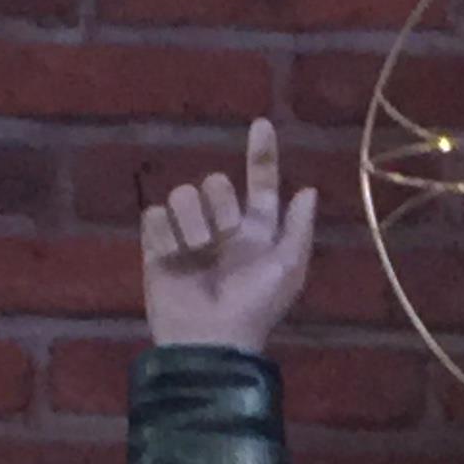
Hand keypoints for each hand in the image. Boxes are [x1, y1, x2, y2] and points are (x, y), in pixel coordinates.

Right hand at [141, 118, 317, 353]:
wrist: (209, 339)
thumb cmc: (254, 308)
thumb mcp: (287, 269)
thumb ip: (298, 228)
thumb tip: (309, 190)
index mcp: (255, 231)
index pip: (259, 183)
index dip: (261, 155)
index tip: (262, 124)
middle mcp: (221, 227)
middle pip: (215, 181)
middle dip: (219, 202)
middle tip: (223, 235)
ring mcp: (187, 235)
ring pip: (183, 193)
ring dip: (192, 221)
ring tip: (196, 253)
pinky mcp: (157, 246)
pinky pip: (154, 216)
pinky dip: (164, 235)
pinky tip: (172, 258)